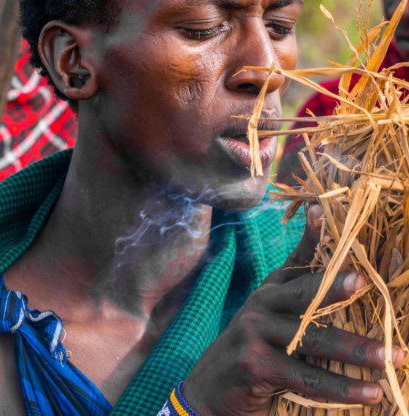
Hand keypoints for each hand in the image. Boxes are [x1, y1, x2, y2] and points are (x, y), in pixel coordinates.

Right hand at [181, 206, 403, 415]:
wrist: (213, 388)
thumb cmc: (255, 352)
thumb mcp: (273, 322)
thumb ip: (301, 306)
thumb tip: (352, 289)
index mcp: (269, 291)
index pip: (295, 260)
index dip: (310, 236)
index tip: (321, 210)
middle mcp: (260, 304)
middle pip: (304, 294)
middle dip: (335, 287)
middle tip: (364, 282)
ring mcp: (255, 332)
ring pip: (312, 339)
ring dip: (357, 350)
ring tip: (392, 357)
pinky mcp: (256, 364)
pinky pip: (307, 377)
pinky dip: (341, 388)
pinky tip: (370, 393)